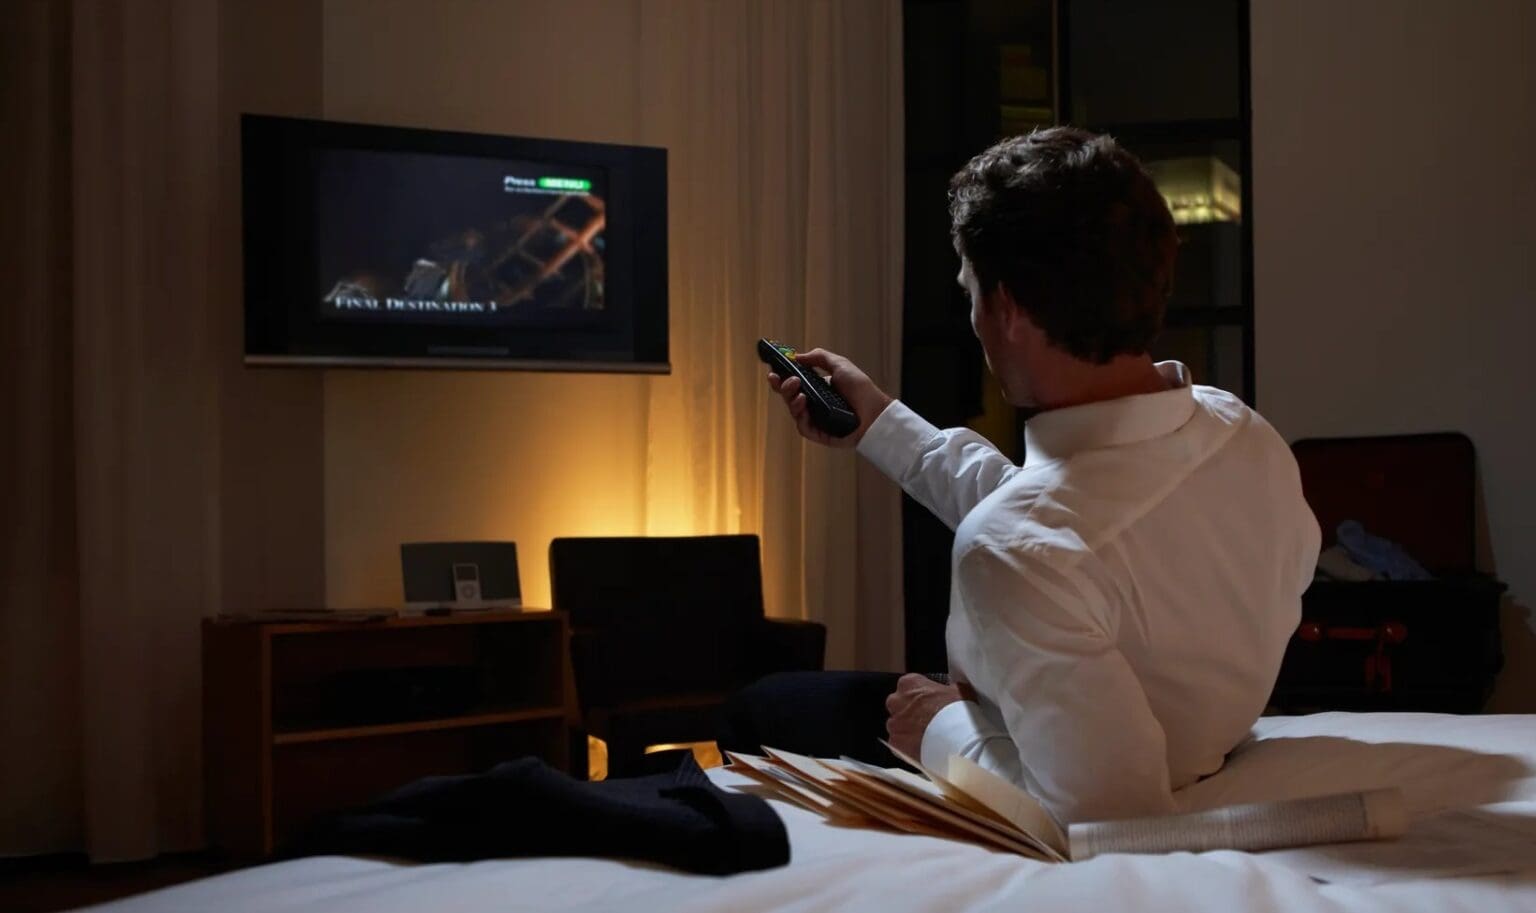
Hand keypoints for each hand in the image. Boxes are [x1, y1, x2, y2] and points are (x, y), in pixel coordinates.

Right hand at [766, 347, 892, 447]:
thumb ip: (819, 357)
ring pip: (793, 411)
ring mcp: (815, 419)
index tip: (773, 371)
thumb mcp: (840, 365)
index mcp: (815, 388)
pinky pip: (803, 428)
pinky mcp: (820, 434)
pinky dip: (800, 417)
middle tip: (789, 380)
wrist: (875, 411)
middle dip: (783, 387)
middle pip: (788, 397)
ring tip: (800, 392)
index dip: (780, 378)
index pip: (792, 383)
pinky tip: (804, 405)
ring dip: (791, 400)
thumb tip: (797, 356)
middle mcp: (813, 403)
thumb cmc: (861, 389)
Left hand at [884, 673, 965, 760]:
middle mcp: (896, 701)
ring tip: (926, 736)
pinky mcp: (895, 743)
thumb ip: (947, 688)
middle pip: (898, 704)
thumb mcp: (959, 690)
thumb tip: (949, 691)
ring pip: (897, 725)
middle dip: (909, 711)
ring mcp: (894, 723)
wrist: (956, 740)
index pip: (910, 685)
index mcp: (910, 683)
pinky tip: (921, 748)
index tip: (929, 701)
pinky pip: (898, 743)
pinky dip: (906, 745)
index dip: (921, 695)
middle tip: (927, 719)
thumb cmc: (957, 712)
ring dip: (908, 729)